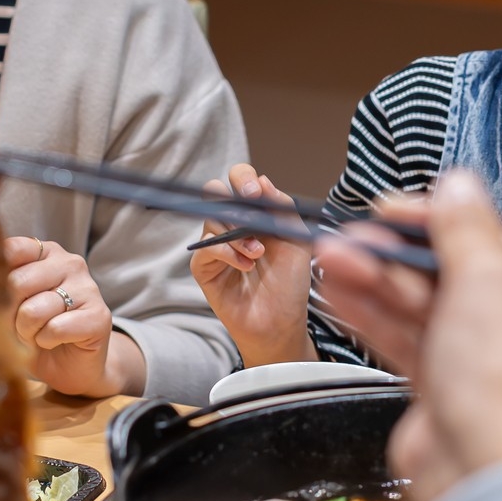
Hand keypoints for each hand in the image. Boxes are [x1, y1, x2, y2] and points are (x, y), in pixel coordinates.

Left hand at [4, 236, 137, 397]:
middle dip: (10, 314)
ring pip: (33, 310)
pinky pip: (54, 329)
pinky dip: (46, 341)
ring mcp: (88, 288)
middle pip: (17, 282)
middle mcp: (70, 263)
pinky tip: (54, 342)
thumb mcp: (9, 303)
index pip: (11, 250)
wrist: (70, 367)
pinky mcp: (99, 316)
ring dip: (28, 332)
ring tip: (37, 335)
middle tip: (21, 325)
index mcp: (45, 252)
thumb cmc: (34, 330)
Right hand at [189, 164, 317, 366]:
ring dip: (237, 234)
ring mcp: (215, 245)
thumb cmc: (290, 283)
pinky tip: (247, 266)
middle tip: (249, 217)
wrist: (281, 322)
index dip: (243, 178)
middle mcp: (231, 224)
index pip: (239, 179)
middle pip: (214, 191)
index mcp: (254, 212)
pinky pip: (206, 248)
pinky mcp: (204, 267)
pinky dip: (228, 253)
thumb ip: (283, 208)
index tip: (255, 193)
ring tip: (258, 254)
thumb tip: (263, 180)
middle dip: (231, 199)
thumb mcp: (297, 240)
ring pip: (211, 218)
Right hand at [315, 171, 501, 500]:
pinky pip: (405, 336)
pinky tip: (337, 290)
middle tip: (351, 234)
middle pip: (450, 271)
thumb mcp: (487, 285)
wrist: (477, 477)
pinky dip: (372, 314)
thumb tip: (459, 184)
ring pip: (421, 303)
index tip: (393, 210)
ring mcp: (481, 359)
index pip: (490, 241)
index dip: (436, 222)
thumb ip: (466, 230)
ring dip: (374, 279)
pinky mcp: (445, 386)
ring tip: (330, 257)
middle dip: (394, 253)